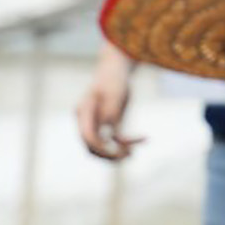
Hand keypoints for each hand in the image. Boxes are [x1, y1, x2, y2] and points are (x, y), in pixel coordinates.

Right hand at [76, 41, 141, 160]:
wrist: (114, 68)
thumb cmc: (114, 78)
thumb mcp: (115, 94)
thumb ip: (111, 114)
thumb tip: (110, 136)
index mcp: (83, 111)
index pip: (87, 136)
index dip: (101, 148)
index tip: (119, 151)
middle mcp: (84, 121)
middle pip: (90, 147)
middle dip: (109, 155)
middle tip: (129, 155)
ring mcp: (93, 124)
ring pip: (99, 148)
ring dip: (115, 154)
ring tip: (132, 153)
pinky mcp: (104, 126)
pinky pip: (111, 141)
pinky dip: (124, 143)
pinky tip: (142, 139)